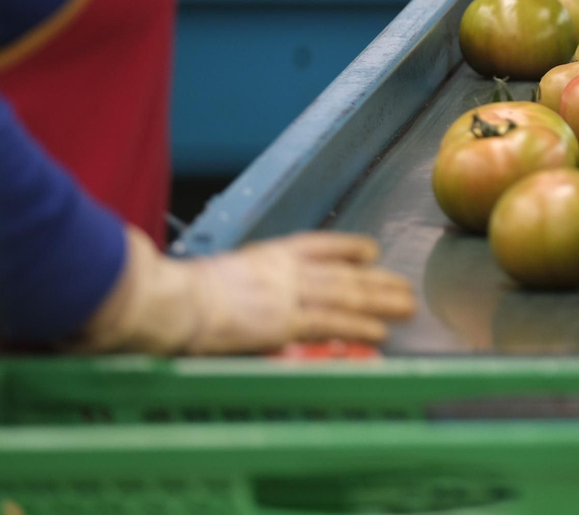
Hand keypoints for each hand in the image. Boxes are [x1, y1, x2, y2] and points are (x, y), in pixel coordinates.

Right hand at [71, 227, 416, 354]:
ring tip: (406, 306)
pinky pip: (332, 324)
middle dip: (378, 280)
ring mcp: (288, 293)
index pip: (319, 245)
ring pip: (347, 295)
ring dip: (381, 301)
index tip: (371, 250)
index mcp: (266, 254)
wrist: (171, 300)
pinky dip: (359, 328)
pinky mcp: (286, 321)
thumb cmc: (178, 293)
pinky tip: (380, 333)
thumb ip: (240, 283)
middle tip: (405, 286)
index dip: (348, 247)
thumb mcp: (216, 276)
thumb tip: (245, 298)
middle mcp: (285, 269)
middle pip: (343, 272)